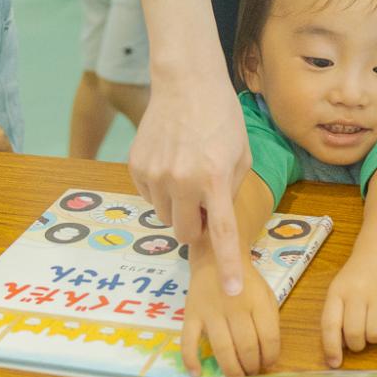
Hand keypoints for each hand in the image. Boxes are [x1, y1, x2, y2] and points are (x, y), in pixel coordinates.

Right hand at [128, 73, 251, 295]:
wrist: (186, 84)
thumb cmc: (221, 118)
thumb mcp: (241, 154)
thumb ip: (231, 190)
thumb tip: (215, 221)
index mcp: (216, 179)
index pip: (221, 234)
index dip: (227, 266)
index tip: (231, 292)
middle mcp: (182, 181)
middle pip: (184, 232)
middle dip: (194, 227)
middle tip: (203, 203)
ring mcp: (155, 175)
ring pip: (164, 216)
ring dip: (177, 206)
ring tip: (187, 172)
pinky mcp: (136, 167)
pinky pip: (148, 196)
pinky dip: (160, 188)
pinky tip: (170, 161)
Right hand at [181, 258, 279, 376]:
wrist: (216, 259)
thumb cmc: (245, 283)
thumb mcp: (266, 295)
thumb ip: (269, 322)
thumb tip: (268, 355)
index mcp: (258, 302)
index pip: (269, 337)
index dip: (270, 357)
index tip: (268, 365)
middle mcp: (235, 307)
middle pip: (246, 346)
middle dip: (251, 367)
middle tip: (251, 374)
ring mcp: (211, 312)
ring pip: (222, 348)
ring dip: (231, 369)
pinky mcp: (191, 315)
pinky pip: (188, 341)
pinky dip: (191, 360)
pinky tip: (197, 374)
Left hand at [321, 249, 376, 367]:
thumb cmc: (357, 276)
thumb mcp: (339, 290)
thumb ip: (336, 316)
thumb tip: (338, 351)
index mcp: (337, 292)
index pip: (330, 324)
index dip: (331, 348)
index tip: (334, 363)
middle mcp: (357, 292)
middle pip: (354, 333)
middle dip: (357, 345)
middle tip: (359, 339)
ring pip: (376, 334)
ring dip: (374, 340)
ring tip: (374, 329)